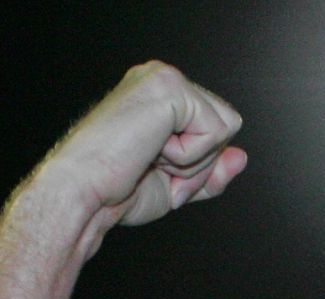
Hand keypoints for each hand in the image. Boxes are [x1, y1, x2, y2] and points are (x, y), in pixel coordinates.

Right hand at [42, 61, 248, 228]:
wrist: (82, 194)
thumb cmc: (114, 192)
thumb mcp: (176, 185)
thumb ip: (211, 171)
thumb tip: (242, 156)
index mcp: (159, 97)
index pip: (215, 129)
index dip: (197, 165)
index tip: (155, 171)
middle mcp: (161, 79)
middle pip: (227, 126)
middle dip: (199, 163)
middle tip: (153, 167)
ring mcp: (164, 77)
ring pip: (226, 127)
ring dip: (194, 160)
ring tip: (151, 157)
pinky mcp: (169, 86)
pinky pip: (215, 131)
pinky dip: (189, 155)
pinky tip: (152, 149)